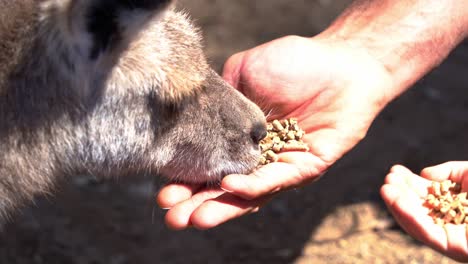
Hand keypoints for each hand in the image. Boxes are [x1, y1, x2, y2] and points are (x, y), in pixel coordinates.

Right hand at [157, 35, 393, 229]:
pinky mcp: (307, 168)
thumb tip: (194, 115)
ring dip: (223, 206)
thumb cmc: (294, 64)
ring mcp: (282, 166)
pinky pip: (278, 179)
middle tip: (173, 218)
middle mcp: (258, 159)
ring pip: (249, 193)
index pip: (210, 166)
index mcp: (240, 139)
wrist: (340, 61)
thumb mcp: (243, 74)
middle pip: (225, 188)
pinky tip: (230, 186)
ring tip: (195, 218)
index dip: (187, 180)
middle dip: (198, 203)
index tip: (163, 193)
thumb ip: (222, 99)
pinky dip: (254, 185)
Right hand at [381, 162, 467, 261]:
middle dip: (399, 194)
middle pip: (416, 208)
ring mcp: (450, 236)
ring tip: (386, 189)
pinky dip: (411, 219)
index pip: (424, 195)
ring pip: (416, 223)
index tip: (394, 170)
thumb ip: (449, 171)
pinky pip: (427, 235)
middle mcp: (448, 222)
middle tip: (387, 179)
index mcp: (452, 206)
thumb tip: (424, 175)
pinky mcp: (453, 248)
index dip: (407, 183)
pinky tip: (399, 204)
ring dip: (398, 206)